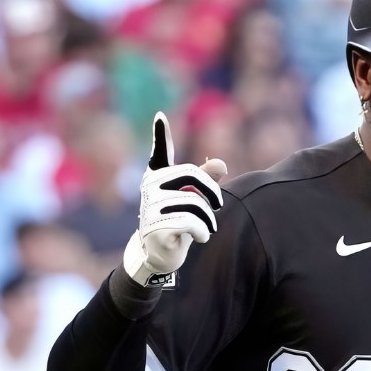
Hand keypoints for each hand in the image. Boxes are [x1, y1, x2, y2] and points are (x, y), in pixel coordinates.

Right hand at [123, 113, 226, 286]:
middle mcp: (149, 188)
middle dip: (212, 192)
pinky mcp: (156, 227)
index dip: (160, 134)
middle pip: (193, 176)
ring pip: (195, 203)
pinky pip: (191, 222)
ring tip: (208, 227)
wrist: (160, 254)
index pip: (161, 153)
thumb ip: (206, 180)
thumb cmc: (178, 222)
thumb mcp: (192, 199)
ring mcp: (150, 207)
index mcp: (157, 177)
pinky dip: (203, 231)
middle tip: (217, 206)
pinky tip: (202, 237)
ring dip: (209, 219)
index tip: (161, 115)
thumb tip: (221, 164)